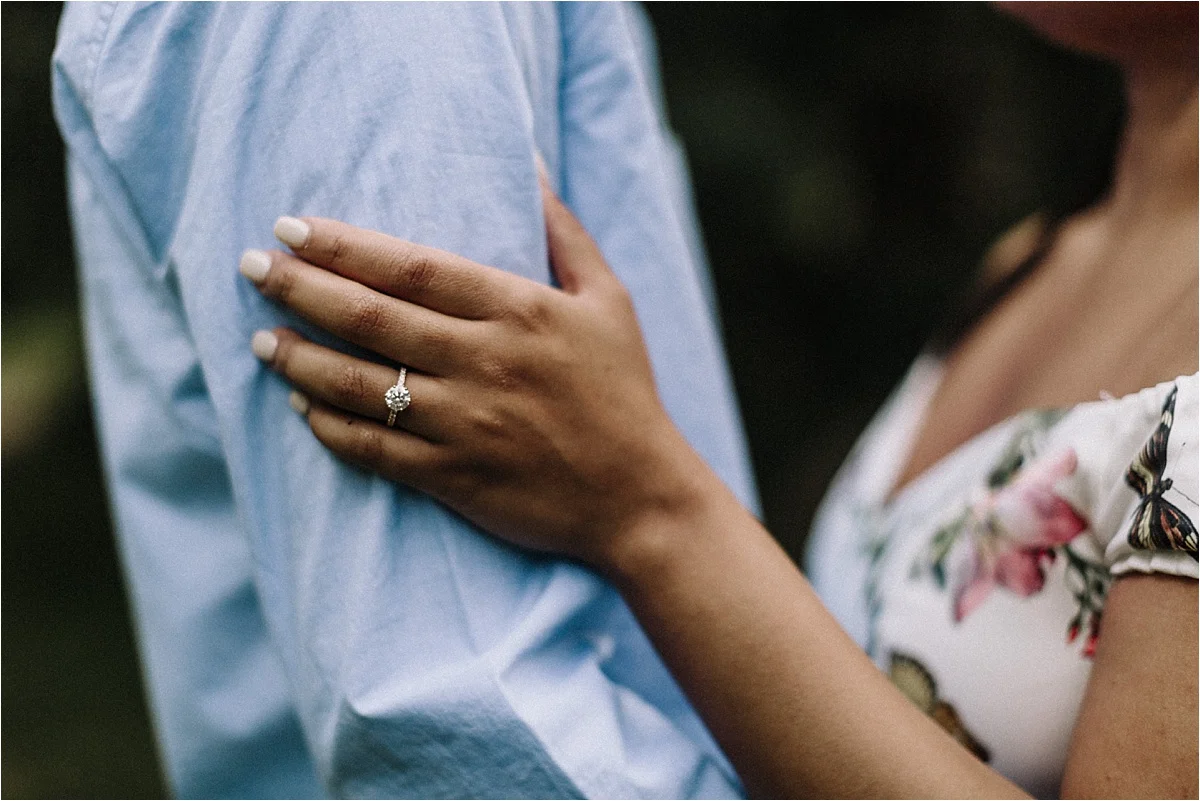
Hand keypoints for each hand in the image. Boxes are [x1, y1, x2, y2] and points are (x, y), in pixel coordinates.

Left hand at [241, 182, 716, 569]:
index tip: (291, 226)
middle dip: (299, 289)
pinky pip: (375, 450)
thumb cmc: (624, 391)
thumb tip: (530, 161)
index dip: (343, 244)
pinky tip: (301, 408)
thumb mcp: (609, 299)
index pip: (411, 267)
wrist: (640, 497)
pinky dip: (331, 428)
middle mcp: (484, 363)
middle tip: (251, 267)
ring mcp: (464, 424)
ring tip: (258, 339)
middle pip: (370, 318)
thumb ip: (563, 231)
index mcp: (518, 310)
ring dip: (299, 359)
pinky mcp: (454, 478)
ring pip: (360, 386)